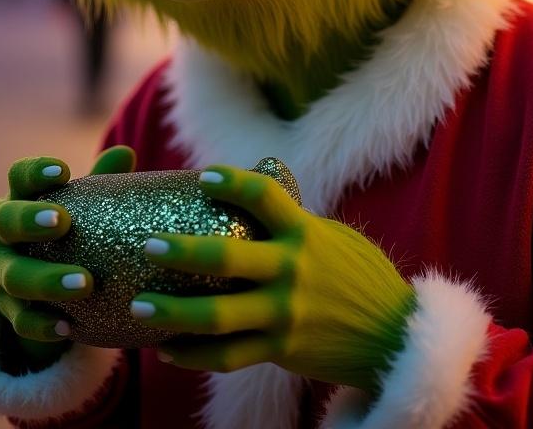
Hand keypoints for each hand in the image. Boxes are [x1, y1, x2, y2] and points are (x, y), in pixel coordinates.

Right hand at [0, 145, 136, 366]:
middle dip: (30, 221)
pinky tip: (69, 328)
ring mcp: (1, 275)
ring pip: (15, 277)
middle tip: (63, 221)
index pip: (18, 177)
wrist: (42, 286)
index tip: (63, 171)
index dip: (35, 172)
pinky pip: (21, 322)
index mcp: (19, 199)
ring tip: (86, 282)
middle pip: (6, 222)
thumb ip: (99, 180)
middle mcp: (1, 235)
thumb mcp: (82, 204)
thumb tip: (125, 152)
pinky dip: (43, 325)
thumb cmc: (69, 230)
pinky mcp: (9, 312)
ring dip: (48, 280)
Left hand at [131, 164, 414, 391]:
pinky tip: (166, 348)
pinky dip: (193, 354)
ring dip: (172, 311)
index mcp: (304, 233)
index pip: (263, 194)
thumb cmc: (359, 277)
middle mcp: (291, 271)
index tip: (202, 176)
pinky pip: (227, 356)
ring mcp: (283, 314)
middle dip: (181, 250)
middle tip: (148, 244)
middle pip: (224, 256)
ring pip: (216, 315)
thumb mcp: (331, 237)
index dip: (230, 181)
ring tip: (139, 305)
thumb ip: (291, 221)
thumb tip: (251, 191)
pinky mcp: (279, 350)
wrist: (394, 338)